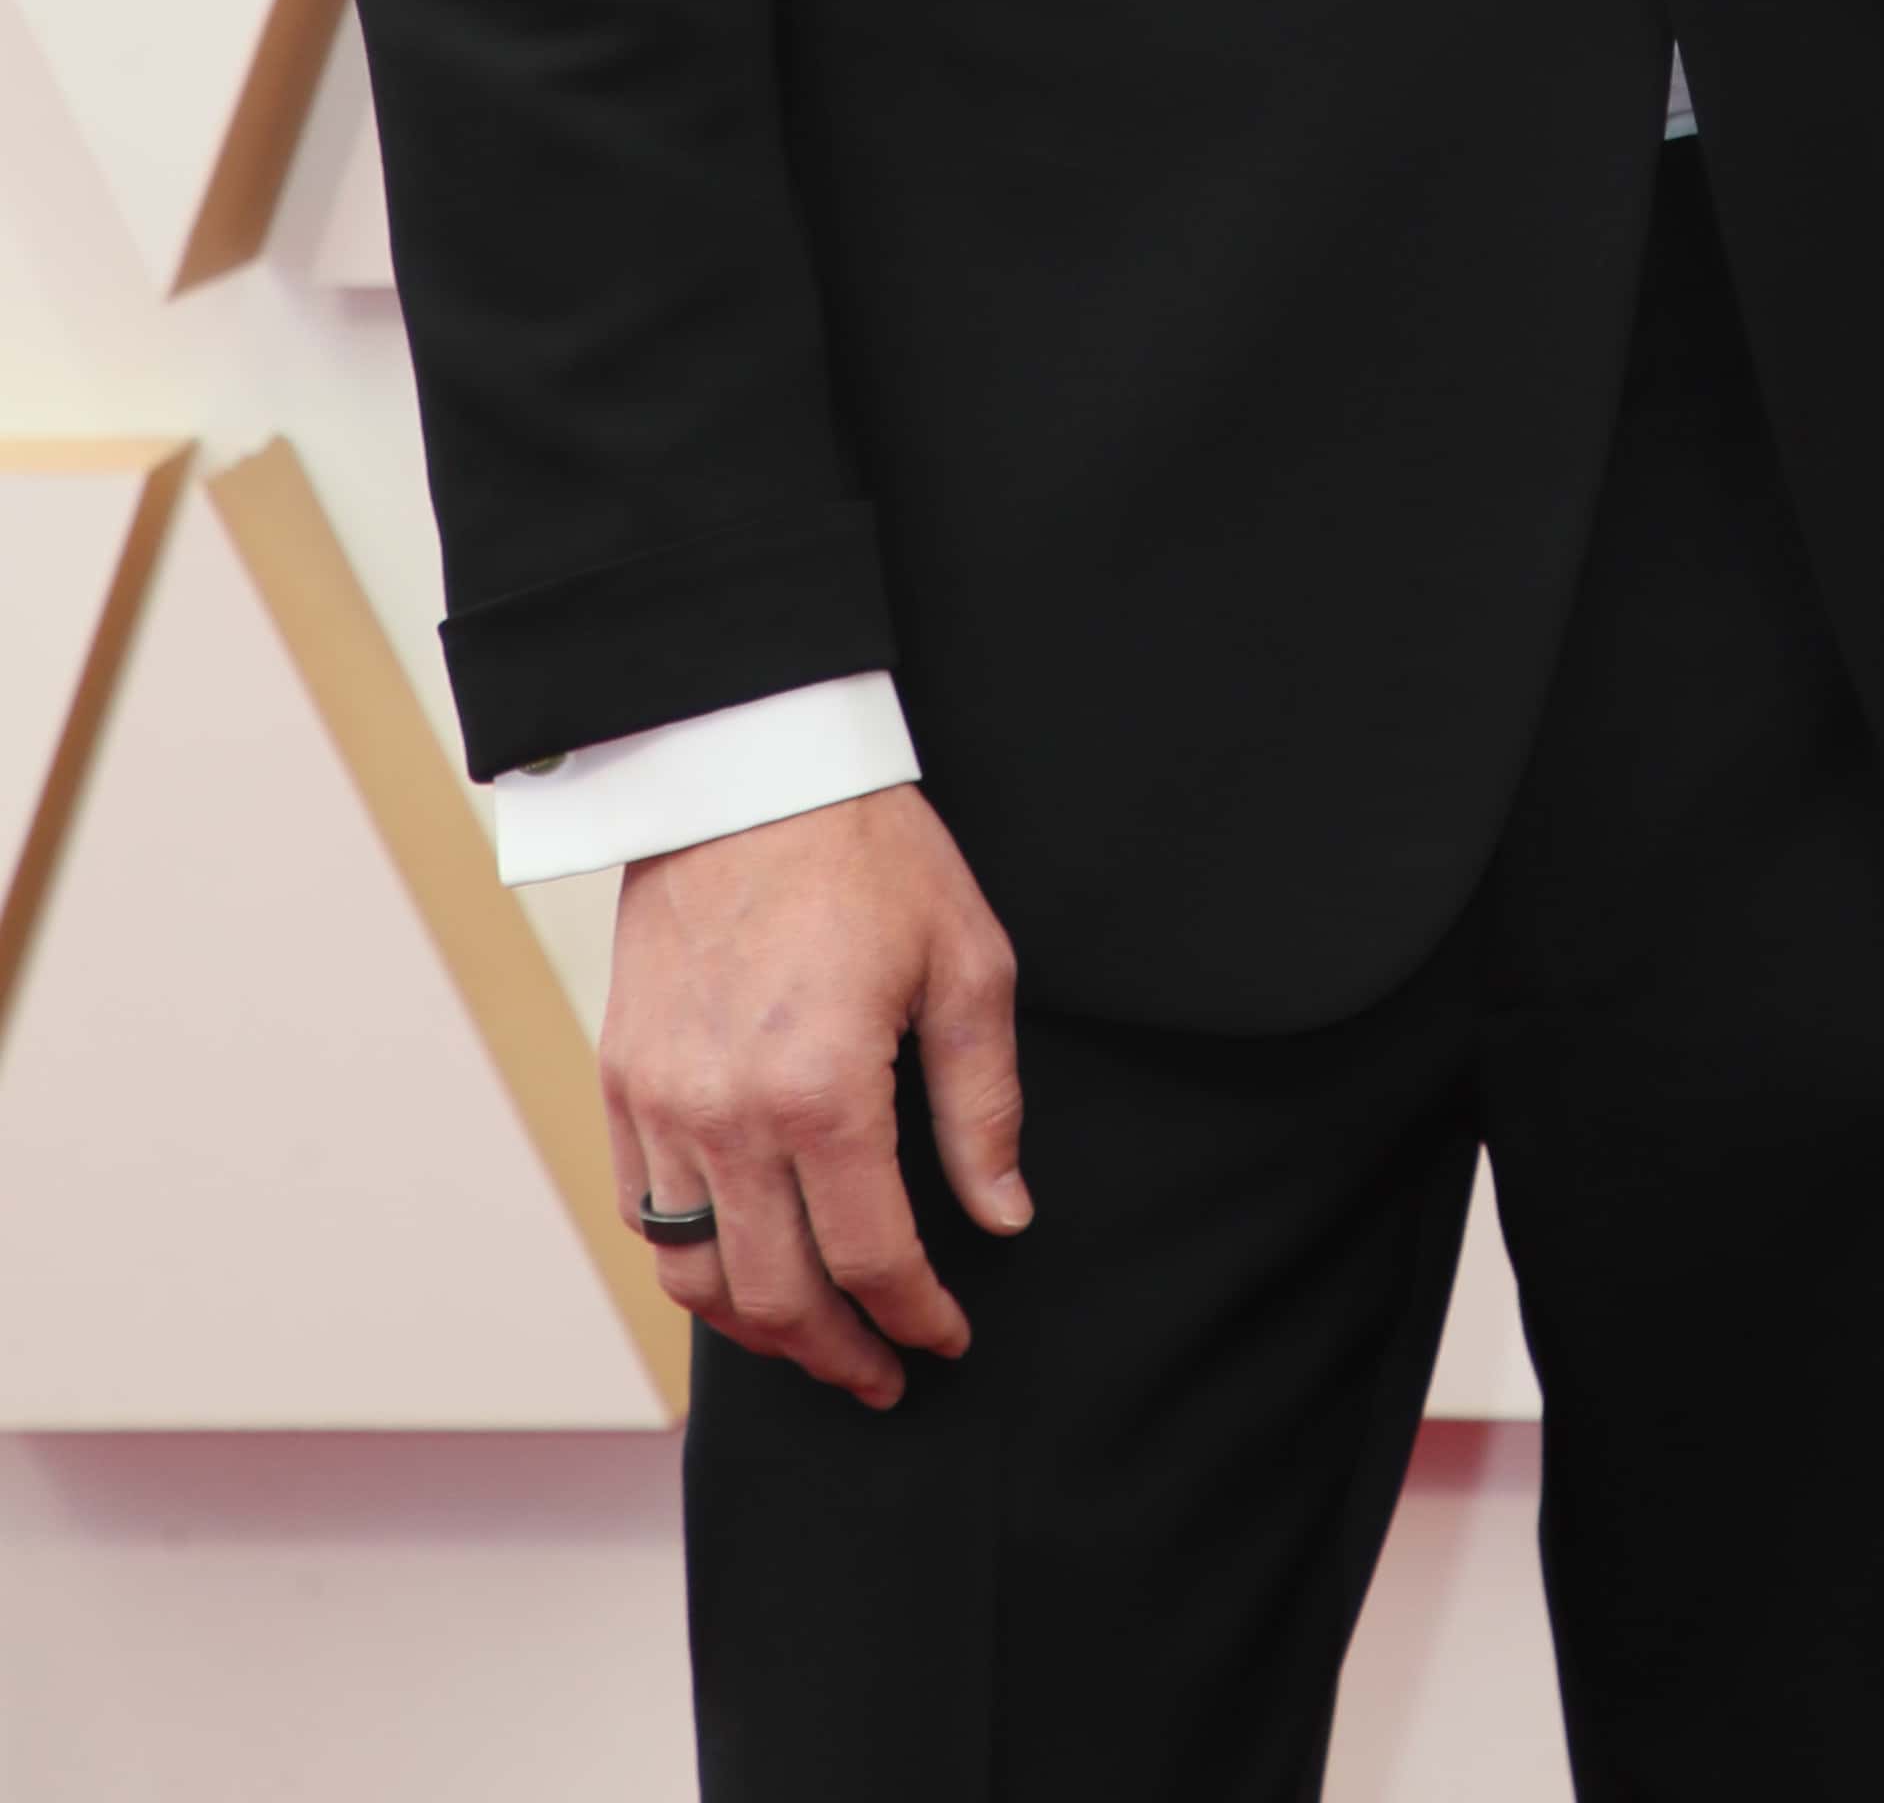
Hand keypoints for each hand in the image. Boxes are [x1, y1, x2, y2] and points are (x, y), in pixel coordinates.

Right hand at [602, 786, 1027, 1407]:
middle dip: (840, 1354)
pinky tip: (738, 1270)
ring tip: (814, 1343)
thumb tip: (1002, 1216)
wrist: (744, 766)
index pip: (873, 1260)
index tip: (948, 1339)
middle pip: (778, 1295)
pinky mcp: (622, 1079)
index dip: (918, 1317)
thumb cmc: (869, 852)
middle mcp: (729, 1118)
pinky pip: (644, 1213)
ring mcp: (662, 1104)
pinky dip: (689, 1266)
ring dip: (758, 1331)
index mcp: (825, 1093)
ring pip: (696, 1277)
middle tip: (886, 1375)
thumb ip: (983, 1105)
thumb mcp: (966, 963)